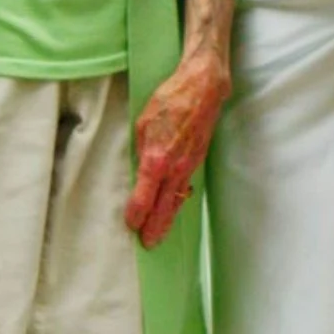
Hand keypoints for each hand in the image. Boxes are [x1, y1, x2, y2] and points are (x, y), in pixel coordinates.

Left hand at [126, 49, 230, 248]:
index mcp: (156, 158)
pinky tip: (172, 208)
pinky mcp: (197, 160)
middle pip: (164, 207)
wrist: (203, 89)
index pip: (144, 196)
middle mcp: (175, 167)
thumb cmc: (170, 100)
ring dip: (168, 219)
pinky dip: (178, 201)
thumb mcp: (143, 122)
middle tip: (148, 244)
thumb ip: (140, 149)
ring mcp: (189, 165)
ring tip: (159, 235)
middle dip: (155, 227)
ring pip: (177, 199)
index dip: (136, 214)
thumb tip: (138, 167)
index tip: (130, 224)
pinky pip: (185, 187)